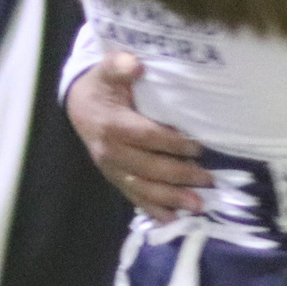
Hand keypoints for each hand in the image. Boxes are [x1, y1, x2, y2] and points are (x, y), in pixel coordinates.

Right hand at [66, 53, 208, 221]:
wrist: (78, 106)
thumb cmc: (101, 86)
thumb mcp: (107, 69)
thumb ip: (120, 65)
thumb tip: (136, 65)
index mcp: (112, 126)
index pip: (148, 137)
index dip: (173, 144)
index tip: (198, 147)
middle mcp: (110, 152)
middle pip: (149, 168)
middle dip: (180, 176)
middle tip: (208, 180)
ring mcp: (112, 169)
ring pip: (143, 188)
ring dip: (171, 199)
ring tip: (198, 206)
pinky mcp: (114, 178)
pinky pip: (134, 197)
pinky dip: (153, 210)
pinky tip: (173, 220)